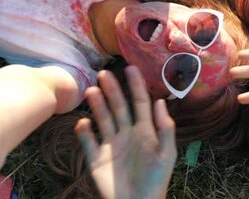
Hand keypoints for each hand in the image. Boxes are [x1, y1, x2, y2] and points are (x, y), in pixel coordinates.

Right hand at [75, 66, 176, 198]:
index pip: (140, 102)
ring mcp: (111, 146)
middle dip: (112, 90)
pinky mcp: (97, 160)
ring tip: (91, 90)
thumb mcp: (166, 154)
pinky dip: (83, 133)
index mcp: (145, 131)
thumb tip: (160, 101)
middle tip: (104, 73)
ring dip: (97, 105)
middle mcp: (127, 134)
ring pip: (102, 120)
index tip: (131, 68)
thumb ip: (165, 128)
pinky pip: (88, 143)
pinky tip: (82, 123)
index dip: (136, 85)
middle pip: (118, 107)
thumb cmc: (156, 181)